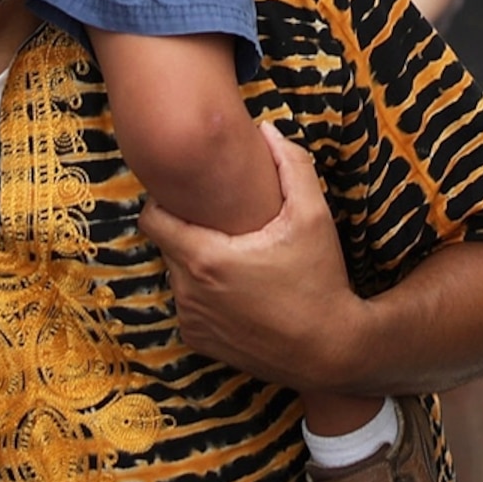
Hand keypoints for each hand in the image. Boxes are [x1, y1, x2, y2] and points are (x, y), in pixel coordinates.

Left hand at [139, 124, 354, 387]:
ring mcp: (191, 320)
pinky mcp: (200, 342)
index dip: (165, 202)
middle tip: (221, 224)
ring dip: (196, 264)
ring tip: (235, 258)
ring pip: (177, 277)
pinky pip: (189, 306)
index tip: (190, 197)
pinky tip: (239, 291)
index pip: (151, 219)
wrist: (331, 351)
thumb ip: (291, 165)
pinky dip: (205, 296)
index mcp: (204, 258)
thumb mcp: (314, 216)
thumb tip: (267, 130)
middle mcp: (187, 292)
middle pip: (166, 246)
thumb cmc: (320, 280)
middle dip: (187, 231)